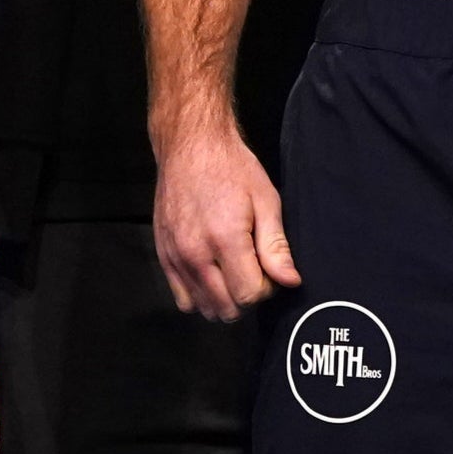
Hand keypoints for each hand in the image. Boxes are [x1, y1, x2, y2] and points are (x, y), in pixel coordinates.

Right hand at [153, 127, 298, 322]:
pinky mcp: (163, 254)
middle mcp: (196, 252)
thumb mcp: (265, 199)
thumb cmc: (232, 167)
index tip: (268, 269)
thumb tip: (289, 282)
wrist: (190, 144)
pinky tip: (212, 274)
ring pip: (204, 308)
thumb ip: (276, 246)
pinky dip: (200, 296)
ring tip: (232, 271)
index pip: (250, 295)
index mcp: (225, 238)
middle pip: (228, 308)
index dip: (267, 288)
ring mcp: (175, 255)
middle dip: (247, 296)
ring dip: (224, 299)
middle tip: (252, 269)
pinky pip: (182, 299)